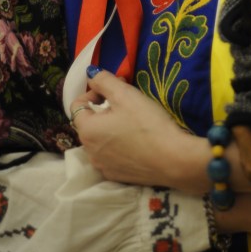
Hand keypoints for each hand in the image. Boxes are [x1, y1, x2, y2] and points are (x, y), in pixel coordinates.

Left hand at [70, 70, 204, 189]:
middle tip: (127, 103)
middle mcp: (89, 151)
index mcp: (87, 130)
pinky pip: (111, 156)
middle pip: (90, 124)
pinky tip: (137, 142)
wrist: (173, 160)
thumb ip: (103, 81)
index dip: (93, 93)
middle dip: (104, 110)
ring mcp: (103, 167)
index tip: (114, 90)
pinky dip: (118, 147)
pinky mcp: (117, 176)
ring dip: (110, 129)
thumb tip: (90, 75)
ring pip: (100, 141)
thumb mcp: (125, 94)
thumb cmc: (147, 123)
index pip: (77, 106)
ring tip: (133, 123)